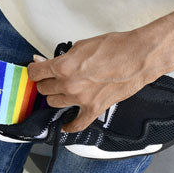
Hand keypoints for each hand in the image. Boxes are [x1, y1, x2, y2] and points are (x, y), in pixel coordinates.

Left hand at [27, 29, 167, 131]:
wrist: (139, 56)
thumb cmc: (115, 47)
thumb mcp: (81, 45)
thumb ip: (61, 57)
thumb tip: (46, 61)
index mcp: (63, 67)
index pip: (35, 73)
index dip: (34, 70)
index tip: (36, 70)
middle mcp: (69, 85)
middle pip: (44, 90)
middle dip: (45, 82)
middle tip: (52, 78)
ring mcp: (81, 99)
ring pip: (54, 104)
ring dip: (55, 97)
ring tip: (62, 91)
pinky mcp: (94, 109)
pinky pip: (76, 124)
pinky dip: (69, 126)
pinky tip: (65, 124)